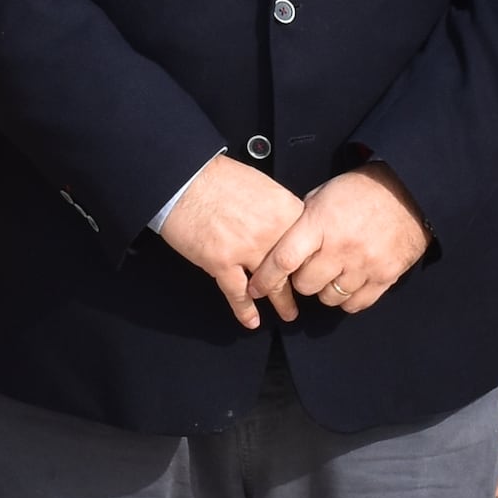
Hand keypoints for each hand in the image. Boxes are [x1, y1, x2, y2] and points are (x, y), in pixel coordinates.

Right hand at [157, 154, 310, 326]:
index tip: (314, 268)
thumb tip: (285, 226)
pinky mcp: (222, 262)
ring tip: (288, 313)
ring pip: (271, 285)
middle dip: (301, 287)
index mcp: (284, 210)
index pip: (308, 243)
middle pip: (293, 267)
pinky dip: (245, 310)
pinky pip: (238, 293)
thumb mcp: (262, 185)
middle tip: (307, 295)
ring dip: (281, 302)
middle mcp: (271, 232)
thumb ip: (278, 210)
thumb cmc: (218, 177)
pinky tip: (251, 321)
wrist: (184, 178)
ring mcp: (247, 249)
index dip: (311, 259)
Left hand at [247, 164, 428, 316]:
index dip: (265, 279)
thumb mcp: (323, 195)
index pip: (284, 260)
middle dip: (302, 280)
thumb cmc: (361, 191)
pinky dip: (348, 298)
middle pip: (306, 285)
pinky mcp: (385, 277)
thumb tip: (280, 243)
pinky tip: (349, 282)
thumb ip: (302, 221)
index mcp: (320, 224)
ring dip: (326, 289)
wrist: (408, 192)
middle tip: (309, 268)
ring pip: (330, 298)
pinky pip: (355, 304)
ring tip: (333, 272)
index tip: (255, 288)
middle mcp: (341, 247)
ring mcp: (364, 264)